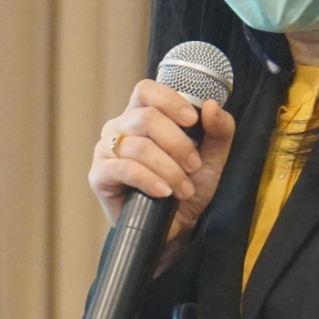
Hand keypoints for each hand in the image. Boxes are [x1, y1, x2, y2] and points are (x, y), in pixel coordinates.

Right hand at [88, 81, 236, 241]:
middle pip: (145, 118)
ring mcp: (106, 150)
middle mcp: (120, 127)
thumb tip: (211, 106)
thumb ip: (218, 130)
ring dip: (168, 169)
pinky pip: (124, 169)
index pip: (146, 90)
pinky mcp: (99, 176)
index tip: (192, 120)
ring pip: (138, 146)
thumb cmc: (188, 186)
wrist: (174, 228)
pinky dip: (149, 180)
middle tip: (194, 166)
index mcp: (142, 114)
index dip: (169, 100)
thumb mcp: (213, 157)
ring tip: (184, 189)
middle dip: (177, 144)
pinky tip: (163, 192)